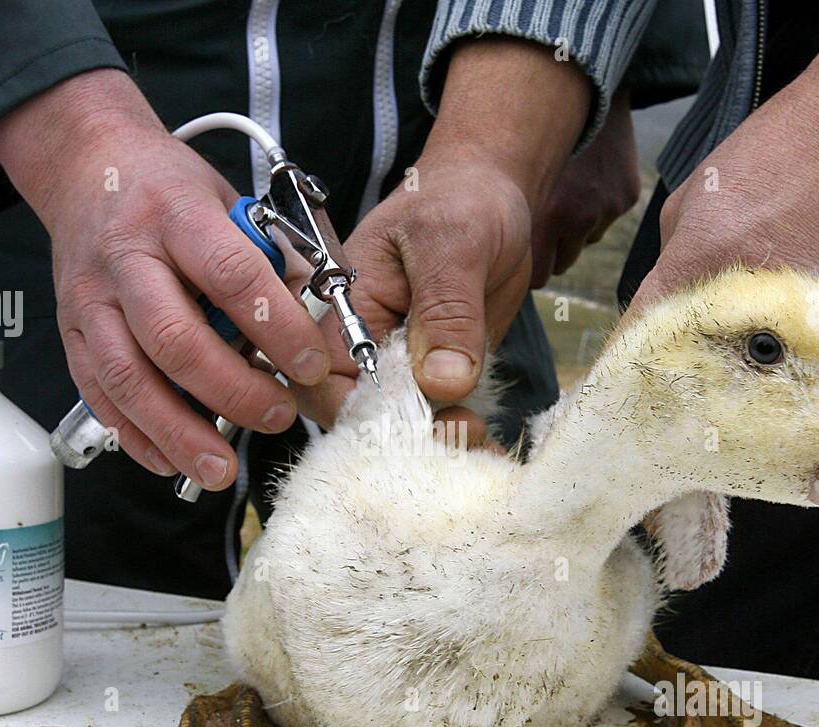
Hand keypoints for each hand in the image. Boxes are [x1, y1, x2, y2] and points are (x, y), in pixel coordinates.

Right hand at [0, 70, 329, 488]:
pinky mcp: (72, 334)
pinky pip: (98, 395)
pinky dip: (135, 436)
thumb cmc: (171, 192)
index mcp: (177, 214)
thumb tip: (324, 324)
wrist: (88, 168)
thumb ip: (276, 258)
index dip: (277, 327)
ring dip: (179, 433)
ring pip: (128, 378)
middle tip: (279, 416)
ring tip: (222, 471)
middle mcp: (126, 258)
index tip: (313, 365)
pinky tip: (173, 461)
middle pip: (175, 338)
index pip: (230, 275)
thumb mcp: (231, 201)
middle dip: (233, 390)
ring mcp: (91, 300)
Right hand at [293, 38, 591, 425]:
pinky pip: (439, 417)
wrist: (495, 195)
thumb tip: (443, 381)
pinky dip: (460, 432)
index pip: (322, 378)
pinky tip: (486, 435)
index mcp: (345, 308)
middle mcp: (365, 344)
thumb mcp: (454, 244)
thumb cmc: (461, 201)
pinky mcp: (438, 374)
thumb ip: (447, 310)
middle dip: (401, 437)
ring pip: (402, 425)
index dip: (355, 412)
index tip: (408, 423)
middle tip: (459, 429)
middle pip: (357, 415)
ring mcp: (402, 364)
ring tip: (477, 433)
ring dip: (437, 438)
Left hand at [530, 88, 640, 288]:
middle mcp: (582, 215)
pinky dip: (593, 209)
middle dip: (548, 252)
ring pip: (582, 243)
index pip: (538, 278)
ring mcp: (608, 207)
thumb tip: (501, 264)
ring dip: (571, 231)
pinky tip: (582, 181)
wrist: (578, 85)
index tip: (516, 259)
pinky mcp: (627, 196)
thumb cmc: (528, 133)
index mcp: (550, 214)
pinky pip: (603, 221)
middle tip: (535, 225)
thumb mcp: (512, 178)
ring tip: (560, 195)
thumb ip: (512, 221)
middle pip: (560, 265)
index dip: (526, 270)